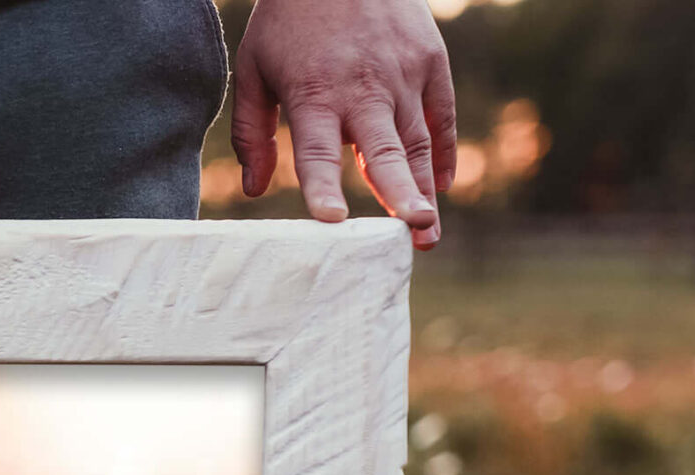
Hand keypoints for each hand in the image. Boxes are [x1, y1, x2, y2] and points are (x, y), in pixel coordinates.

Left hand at [231, 0, 455, 251]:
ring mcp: (403, 74)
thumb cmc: (288, 19)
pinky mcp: (431, 61)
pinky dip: (443, 152)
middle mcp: (364, 89)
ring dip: (424, 190)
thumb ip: (251, 132)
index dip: (323, 187)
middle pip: (384, 151)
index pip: (316, 153)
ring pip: (417, 142)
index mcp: (314, 94)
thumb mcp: (254, 69)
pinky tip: (440, 185)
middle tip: (416, 233)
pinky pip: (441, 116)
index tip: (331, 221)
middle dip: (401, 194)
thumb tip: (253, 191)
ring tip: (425, 234)